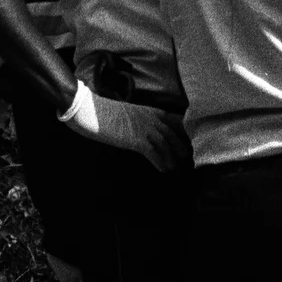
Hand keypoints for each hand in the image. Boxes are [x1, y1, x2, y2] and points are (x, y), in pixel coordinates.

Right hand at [59, 81, 181, 172]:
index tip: (189, 142)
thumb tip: (152, 134)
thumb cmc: (109, 114)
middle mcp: (153, 119)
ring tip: (172, 167)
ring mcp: (146, 129)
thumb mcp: (133, 113)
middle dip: (180, 147)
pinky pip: (154, 154)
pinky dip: (160, 163)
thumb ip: (146, 121)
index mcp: (153, 112)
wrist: (91, 112)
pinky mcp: (137, 140)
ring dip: (171, 158)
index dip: (184, 133)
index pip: (177, 122)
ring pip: (166, 146)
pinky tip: (162, 170)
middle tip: (185, 158)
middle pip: (174, 135)